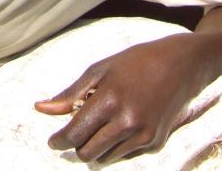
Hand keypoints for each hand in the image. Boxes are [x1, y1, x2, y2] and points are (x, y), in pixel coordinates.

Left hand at [34, 32, 221, 162]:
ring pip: (105, 159)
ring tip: (102, 124)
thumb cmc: (135, 62)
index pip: (75, 134)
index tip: (53, 141)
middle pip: (87, 153)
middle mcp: (127, 122)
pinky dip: (116, 146)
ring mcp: (143, 135)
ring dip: (96, 147)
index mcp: (109, 100)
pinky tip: (122, 125)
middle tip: (77, 131)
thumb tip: (41, 109)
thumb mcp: (99, 70)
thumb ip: (70, 94)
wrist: (180, 65)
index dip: (59, 140)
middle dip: (77, 145)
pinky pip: (124, 155)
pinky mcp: (155, 143)